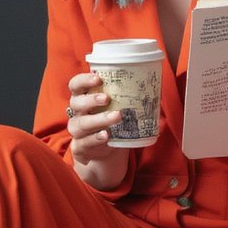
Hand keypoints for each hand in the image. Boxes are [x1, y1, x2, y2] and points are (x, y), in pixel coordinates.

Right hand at [67, 72, 128, 188]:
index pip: (76, 85)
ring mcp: (77, 130)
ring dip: (100, 119)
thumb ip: (124, 96)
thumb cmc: (110, 121)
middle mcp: (76, 113)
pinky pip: (85, 142)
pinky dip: (96, 138)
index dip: (84, 80)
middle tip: (107, 98)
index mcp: (82, 97)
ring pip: (82, 123)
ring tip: (116, 116)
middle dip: (91, 100)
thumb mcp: (114, 107)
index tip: (98, 78)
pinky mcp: (80, 146)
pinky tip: (106, 135)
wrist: (104, 149)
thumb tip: (152, 86)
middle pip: (77, 103)